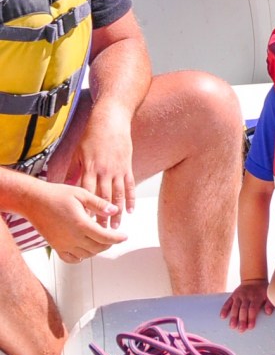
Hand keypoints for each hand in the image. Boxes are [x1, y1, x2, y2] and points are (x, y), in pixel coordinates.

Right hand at [26, 182, 126, 261]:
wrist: (33, 200)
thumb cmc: (56, 195)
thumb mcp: (82, 194)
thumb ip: (99, 204)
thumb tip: (114, 210)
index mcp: (81, 224)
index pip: (105, 237)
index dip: (117, 238)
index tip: (124, 237)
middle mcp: (72, 237)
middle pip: (97, 248)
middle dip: (109, 243)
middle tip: (114, 237)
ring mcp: (63, 244)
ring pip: (86, 255)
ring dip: (97, 250)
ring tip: (101, 240)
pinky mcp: (55, 246)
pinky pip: (71, 259)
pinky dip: (81, 257)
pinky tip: (85, 250)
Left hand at [66, 105, 134, 228]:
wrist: (112, 120)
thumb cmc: (93, 135)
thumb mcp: (78, 152)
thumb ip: (73, 170)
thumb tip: (64, 185)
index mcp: (90, 168)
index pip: (87, 194)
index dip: (87, 210)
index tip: (85, 224)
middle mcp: (104, 171)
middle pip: (103, 199)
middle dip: (102, 217)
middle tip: (101, 233)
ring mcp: (118, 169)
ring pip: (118, 195)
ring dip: (117, 212)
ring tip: (116, 227)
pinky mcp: (128, 166)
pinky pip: (130, 185)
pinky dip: (131, 199)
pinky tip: (131, 210)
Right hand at [220, 280, 273, 331]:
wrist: (254, 279)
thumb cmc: (262, 290)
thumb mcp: (269, 294)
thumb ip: (269, 304)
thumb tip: (268, 312)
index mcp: (255, 297)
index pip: (253, 308)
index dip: (251, 317)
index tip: (250, 326)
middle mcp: (246, 297)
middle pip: (243, 309)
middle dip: (242, 320)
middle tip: (241, 330)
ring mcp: (239, 296)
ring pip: (235, 307)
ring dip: (233, 317)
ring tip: (232, 326)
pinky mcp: (233, 296)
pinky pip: (228, 302)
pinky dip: (224, 309)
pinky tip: (222, 316)